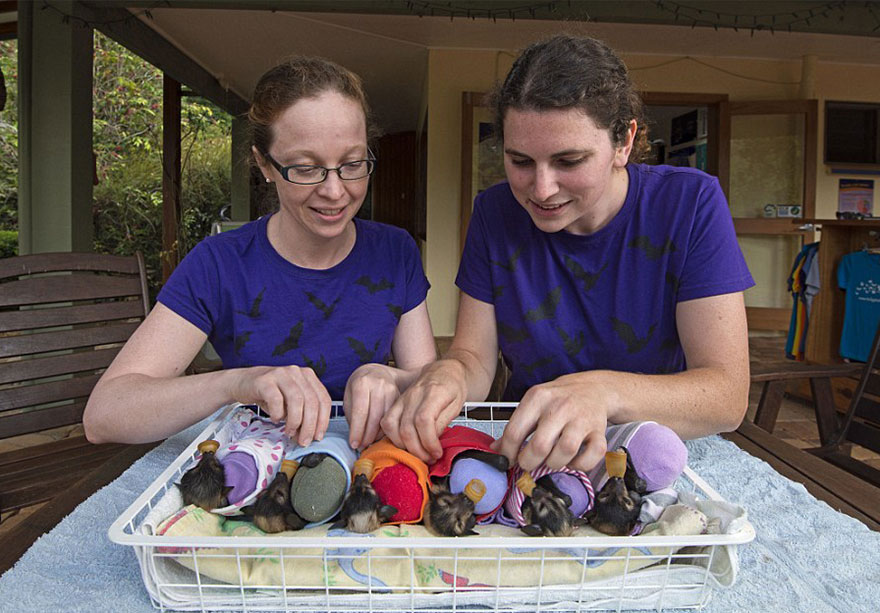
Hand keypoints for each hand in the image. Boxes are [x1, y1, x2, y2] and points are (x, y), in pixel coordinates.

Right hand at [230, 365, 330, 445]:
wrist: (243, 383)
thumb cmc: (270, 394)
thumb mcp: (291, 404)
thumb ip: (302, 416)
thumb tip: (308, 436)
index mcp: (308, 376)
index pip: (323, 399)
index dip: (323, 420)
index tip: (318, 436)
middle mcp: (297, 372)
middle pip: (312, 401)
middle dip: (309, 425)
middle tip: (303, 441)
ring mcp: (281, 374)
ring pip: (297, 400)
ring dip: (295, 421)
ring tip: (289, 432)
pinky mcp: (265, 380)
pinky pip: (276, 399)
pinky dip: (278, 413)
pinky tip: (276, 419)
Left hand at [343, 363, 399, 449]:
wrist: (377, 372)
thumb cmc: (360, 386)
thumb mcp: (349, 396)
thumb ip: (352, 415)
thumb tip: (356, 438)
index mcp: (362, 383)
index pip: (360, 412)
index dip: (357, 431)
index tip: (353, 444)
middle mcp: (378, 384)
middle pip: (375, 417)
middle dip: (367, 436)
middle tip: (361, 446)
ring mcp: (391, 389)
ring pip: (387, 418)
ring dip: (377, 434)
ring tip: (369, 442)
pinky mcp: (400, 396)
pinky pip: (395, 416)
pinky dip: (387, 428)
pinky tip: (379, 434)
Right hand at [380, 359, 467, 462]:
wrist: (444, 370)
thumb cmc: (453, 386)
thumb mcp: (457, 404)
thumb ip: (442, 423)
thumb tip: (431, 442)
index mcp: (434, 392)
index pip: (424, 421)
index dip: (429, 441)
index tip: (437, 452)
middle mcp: (414, 394)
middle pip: (407, 428)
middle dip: (417, 450)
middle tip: (429, 458)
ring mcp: (403, 398)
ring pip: (392, 426)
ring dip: (403, 446)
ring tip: (418, 453)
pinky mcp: (396, 402)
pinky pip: (387, 422)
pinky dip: (392, 437)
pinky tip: (405, 443)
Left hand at [492, 372, 611, 472]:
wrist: (592, 388)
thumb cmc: (558, 399)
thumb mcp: (533, 404)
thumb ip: (515, 426)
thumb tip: (496, 450)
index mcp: (537, 398)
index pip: (514, 432)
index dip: (508, 453)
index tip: (509, 460)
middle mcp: (559, 407)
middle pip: (539, 446)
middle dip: (529, 462)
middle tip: (529, 464)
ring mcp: (581, 418)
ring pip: (565, 451)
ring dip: (554, 464)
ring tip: (551, 460)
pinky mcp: (599, 430)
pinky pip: (592, 455)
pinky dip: (581, 465)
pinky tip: (572, 460)